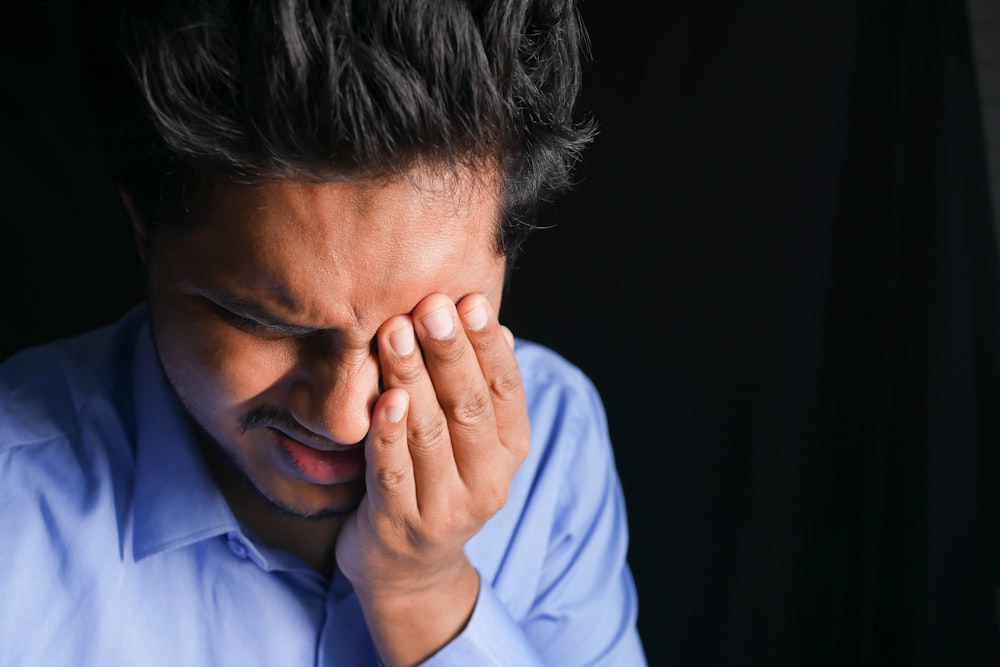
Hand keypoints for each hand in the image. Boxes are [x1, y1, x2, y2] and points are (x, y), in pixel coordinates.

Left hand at [335, 292, 529, 666]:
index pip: (506, 391)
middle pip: (470, 408)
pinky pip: (394, 472)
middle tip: (430, 305)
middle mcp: (488, 482)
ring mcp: (445, 508)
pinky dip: (389, 434)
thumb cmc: (438, 481)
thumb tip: (496, 326)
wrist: (409, 571)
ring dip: (413, 378)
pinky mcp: (401, 525)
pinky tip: (384, 398)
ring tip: (396, 332)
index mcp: (510, 452)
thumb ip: (478, 389)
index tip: (469, 300)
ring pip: (431, 433)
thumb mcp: (471, 441)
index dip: (488, 346)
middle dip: (450, 352)